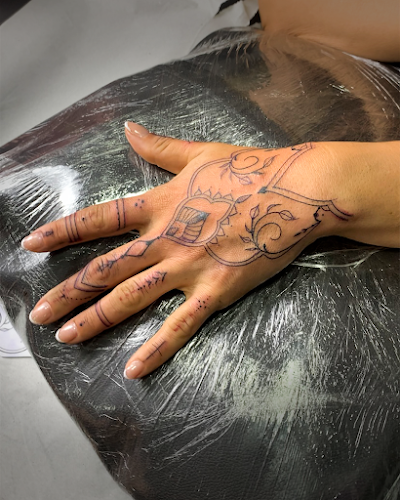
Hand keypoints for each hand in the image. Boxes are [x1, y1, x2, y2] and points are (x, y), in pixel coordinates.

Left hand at [22, 122, 352, 377]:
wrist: (296, 193)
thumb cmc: (250, 170)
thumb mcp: (199, 153)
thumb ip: (159, 146)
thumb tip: (129, 128)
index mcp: (160, 204)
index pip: (101, 219)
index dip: (64, 231)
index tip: (32, 244)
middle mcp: (166, 238)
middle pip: (107, 269)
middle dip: (69, 292)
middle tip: (38, 314)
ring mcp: (189, 267)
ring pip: (132, 297)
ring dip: (96, 320)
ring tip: (65, 337)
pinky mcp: (215, 291)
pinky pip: (180, 324)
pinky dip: (156, 348)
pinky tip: (134, 369)